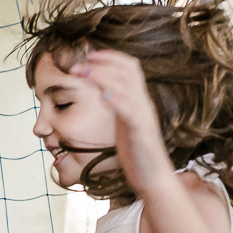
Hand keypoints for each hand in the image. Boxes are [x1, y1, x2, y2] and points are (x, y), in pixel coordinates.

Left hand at [71, 50, 174, 193]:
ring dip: (102, 77)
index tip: (90, 54)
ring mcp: (143, 117)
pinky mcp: (141, 133)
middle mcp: (143, 104)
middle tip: (78, 65)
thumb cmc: (137, 153)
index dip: (111, 57)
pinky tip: (103, 97)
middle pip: (129, 71)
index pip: (130, 68)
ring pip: (128, 87)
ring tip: (82, 73)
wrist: (153, 178)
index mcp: (139, 101)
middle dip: (102, 63)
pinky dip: (117, 101)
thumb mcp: (125, 124)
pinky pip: (131, 112)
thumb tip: (104, 92)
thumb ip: (118, 107)